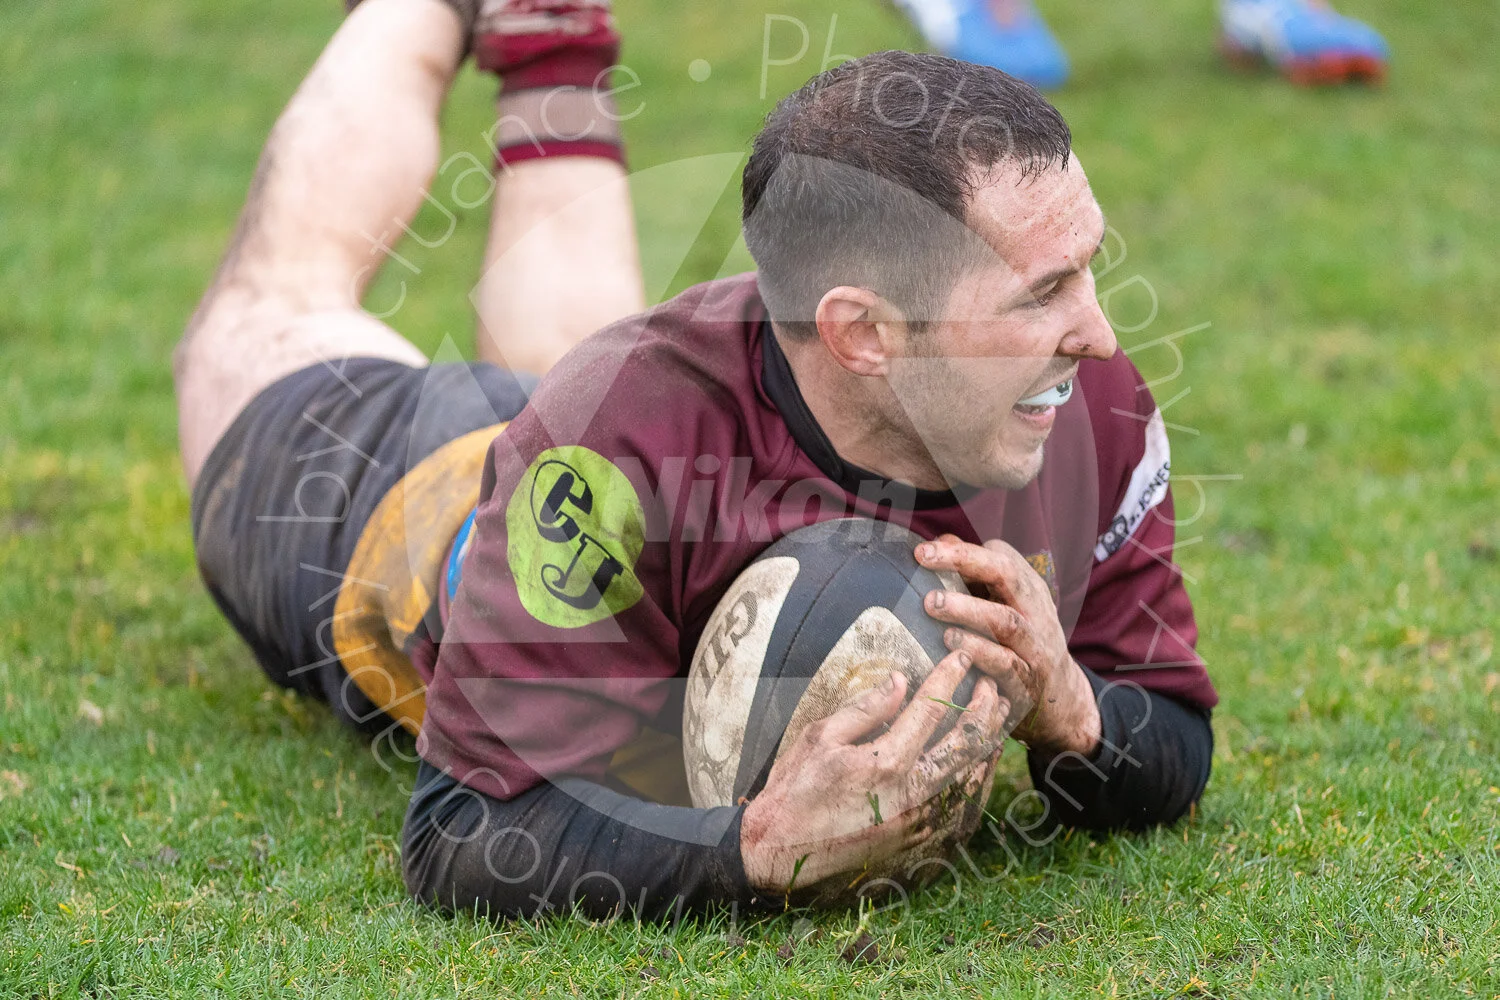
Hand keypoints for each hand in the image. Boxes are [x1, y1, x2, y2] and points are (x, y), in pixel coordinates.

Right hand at [739, 650, 1008, 894]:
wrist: (780, 855)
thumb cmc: (794, 791)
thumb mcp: (819, 738)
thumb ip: (865, 709)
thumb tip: (900, 681)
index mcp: (885, 763)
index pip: (930, 709)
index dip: (949, 678)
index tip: (960, 657)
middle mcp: (913, 796)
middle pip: (967, 742)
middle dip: (984, 706)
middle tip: (990, 682)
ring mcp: (923, 825)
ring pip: (975, 776)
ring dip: (989, 739)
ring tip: (996, 713)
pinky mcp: (923, 846)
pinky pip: (966, 808)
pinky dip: (979, 779)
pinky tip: (981, 761)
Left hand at [915, 535, 1100, 756]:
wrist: (1062, 699)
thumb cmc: (1019, 644)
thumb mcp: (1006, 606)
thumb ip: (973, 576)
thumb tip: (939, 542)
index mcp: (1028, 588)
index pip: (1000, 555)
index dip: (961, 549)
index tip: (922, 552)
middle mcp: (1035, 611)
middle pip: (1007, 574)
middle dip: (964, 561)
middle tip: (924, 562)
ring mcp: (1035, 646)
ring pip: (1005, 620)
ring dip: (967, 609)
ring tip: (933, 604)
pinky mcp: (1028, 681)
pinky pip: (1005, 664)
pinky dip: (977, 652)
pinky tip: (950, 646)